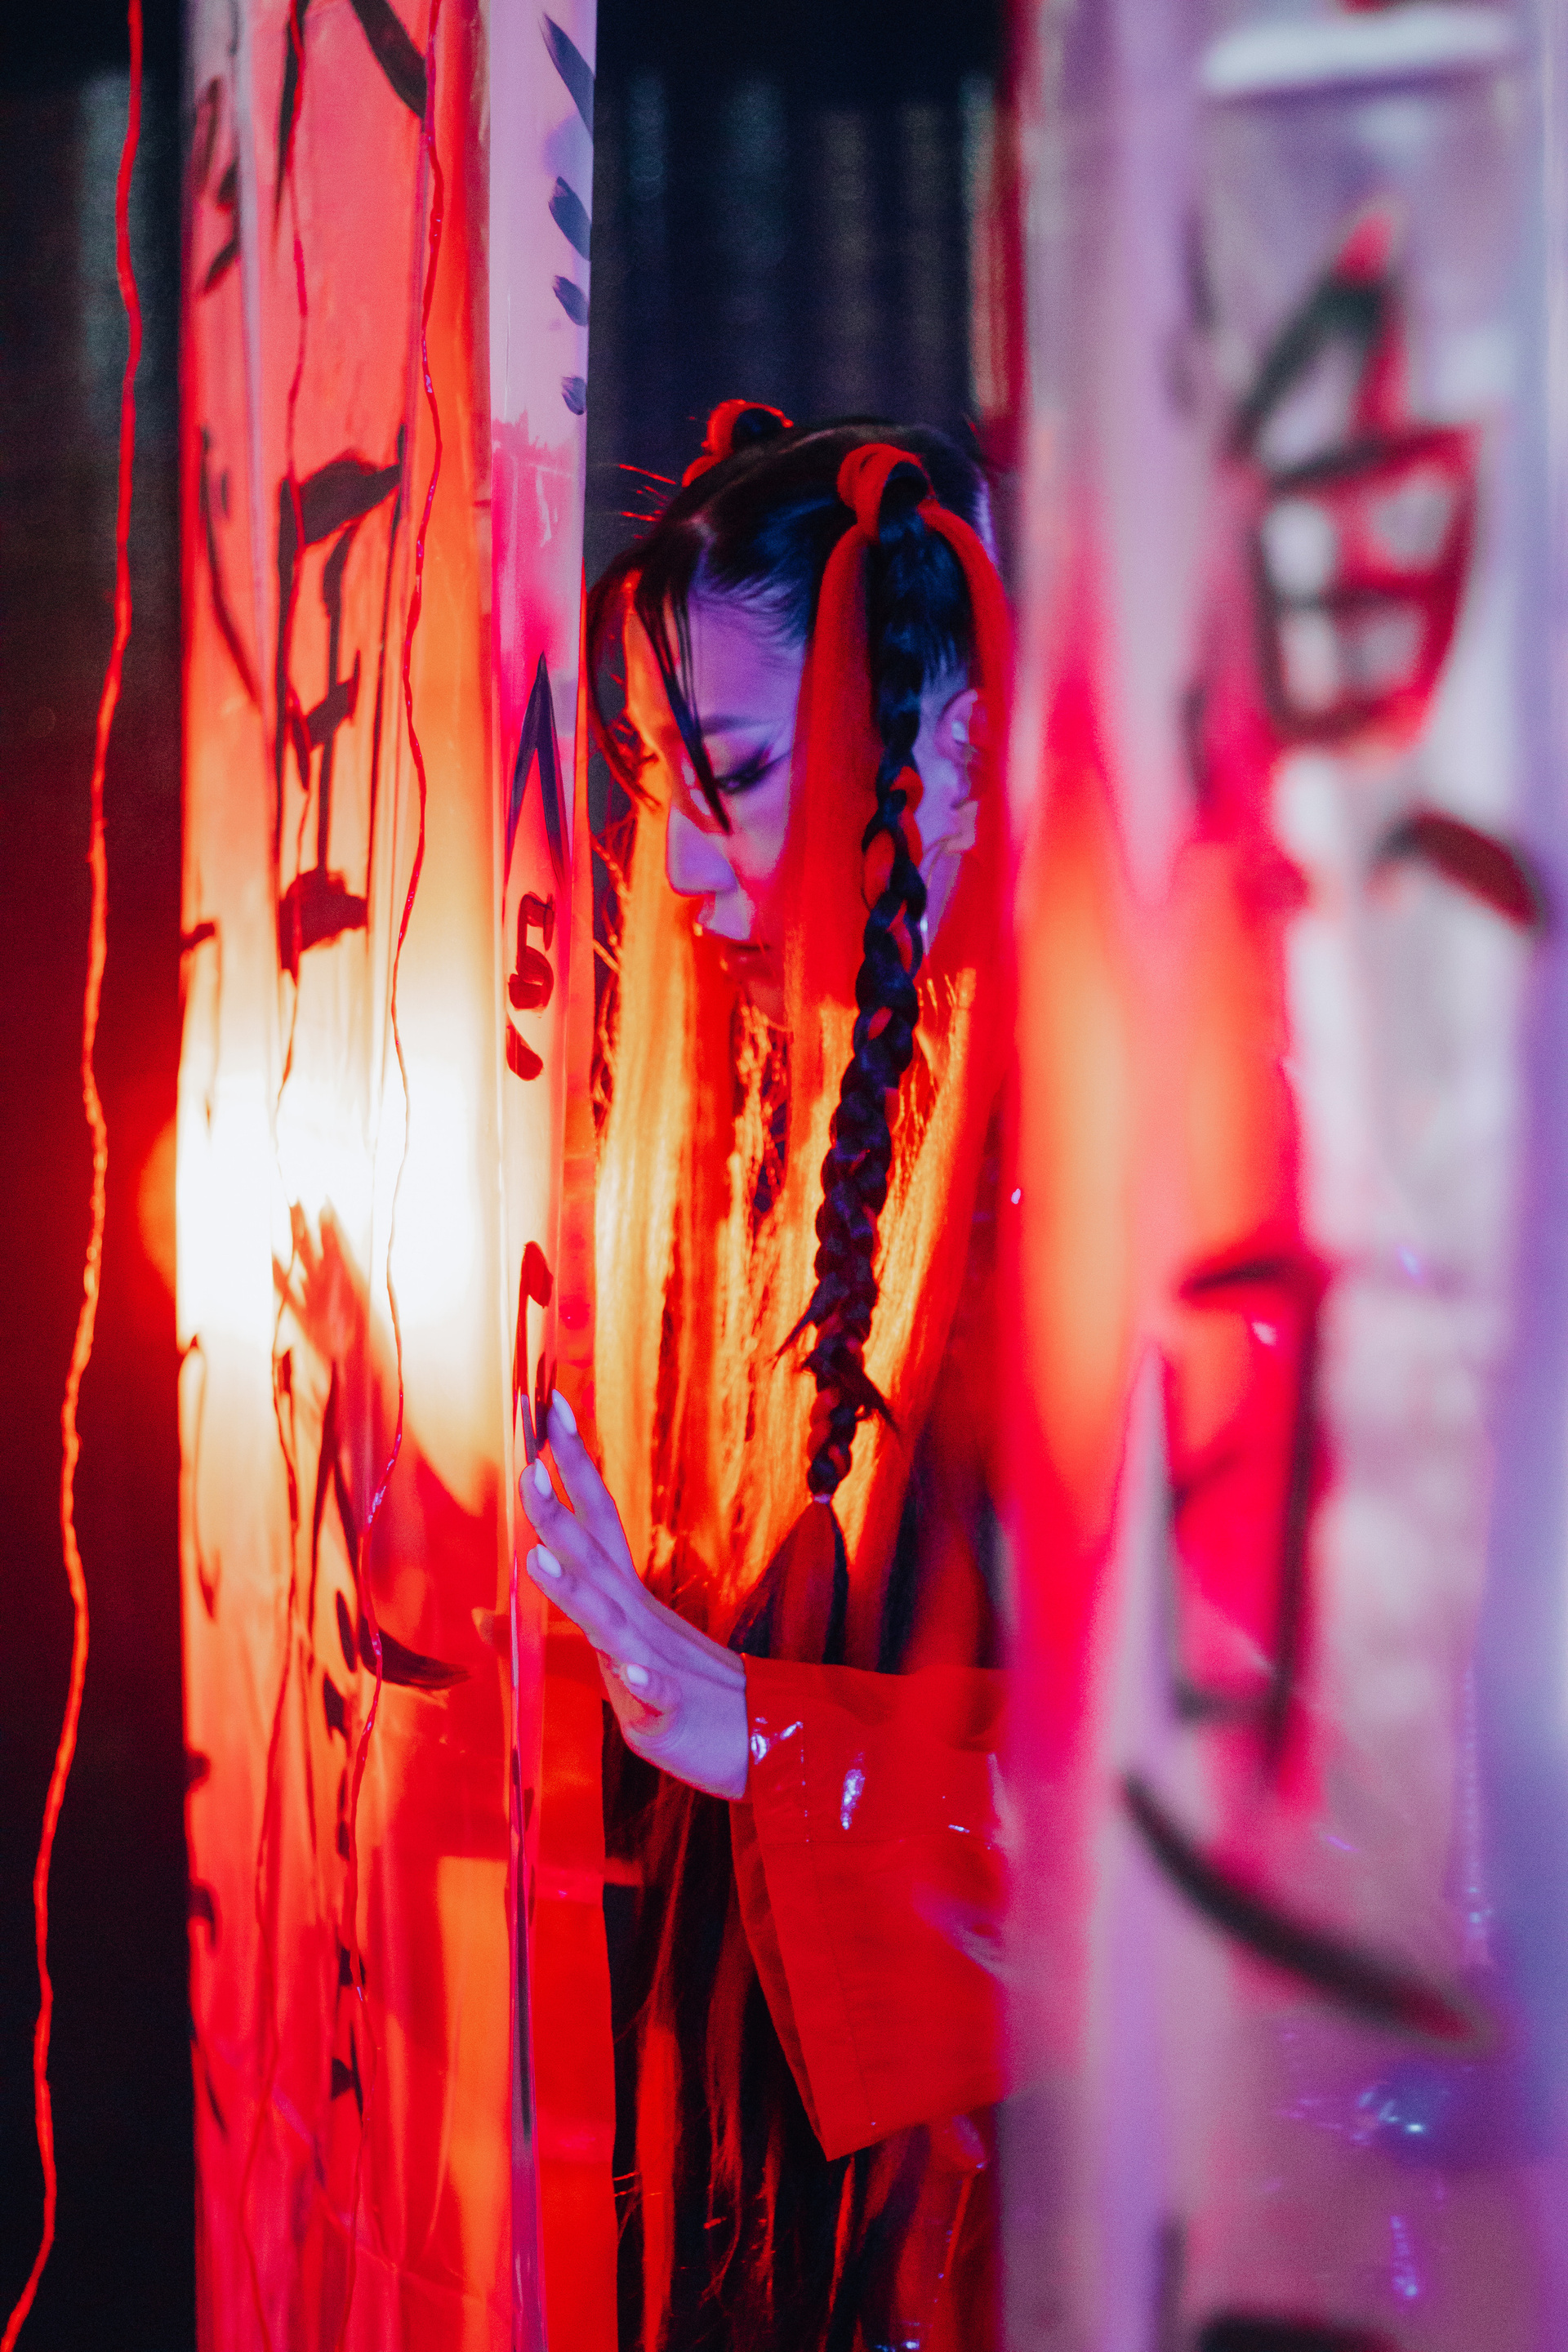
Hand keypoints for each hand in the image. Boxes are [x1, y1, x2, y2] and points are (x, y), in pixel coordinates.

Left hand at [523, 1392, 749, 1801]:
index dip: (570, 1466)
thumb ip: (549, 1630)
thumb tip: (477, 1614)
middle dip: (559, 1508)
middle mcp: (639, 1618)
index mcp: (626, 1599)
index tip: (546, 1409)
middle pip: (597, 1553)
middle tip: (527, 1459)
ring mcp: (658, 1663)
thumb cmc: (679, 1697)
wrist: (759, 1744)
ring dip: (576, 1589)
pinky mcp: (674, 1712)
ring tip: (538, 1556)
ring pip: (613, 1621)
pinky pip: (660, 1696)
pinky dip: (648, 1684)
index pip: (594, 1519)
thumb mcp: (607, 1661)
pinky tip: (631, 1673)